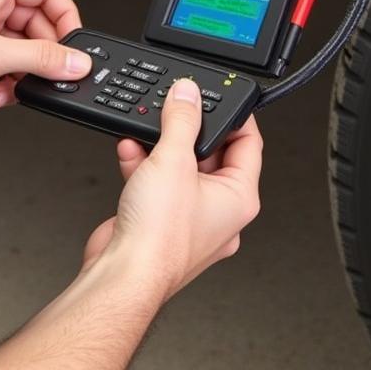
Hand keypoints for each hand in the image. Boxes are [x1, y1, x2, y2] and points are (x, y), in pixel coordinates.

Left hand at [0, 0, 89, 108]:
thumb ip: (40, 58)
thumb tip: (75, 61)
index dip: (64, 15)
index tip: (72, 44)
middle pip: (37, 26)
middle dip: (37, 57)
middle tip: (43, 75)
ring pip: (22, 51)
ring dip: (19, 76)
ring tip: (6, 89)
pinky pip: (6, 68)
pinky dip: (4, 86)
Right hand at [82, 78, 261, 300]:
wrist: (121, 276)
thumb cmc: (159, 238)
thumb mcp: (174, 160)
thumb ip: (182, 120)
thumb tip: (188, 94)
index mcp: (239, 198)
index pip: (249, 144)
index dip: (236, 116)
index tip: (220, 97)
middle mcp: (219, 213)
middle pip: (212, 155)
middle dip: (188, 131)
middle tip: (178, 109)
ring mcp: (189, 220)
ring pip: (181, 169)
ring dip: (161, 147)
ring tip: (148, 130)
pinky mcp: (161, 224)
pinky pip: (158, 184)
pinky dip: (144, 165)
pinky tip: (130, 150)